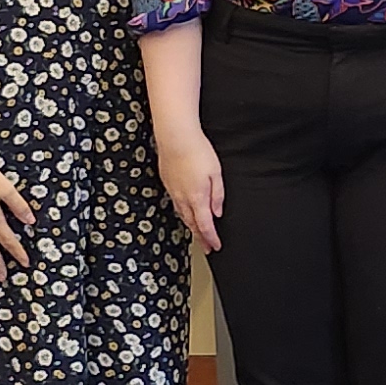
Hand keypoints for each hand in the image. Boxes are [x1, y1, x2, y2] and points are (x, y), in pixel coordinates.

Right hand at [152, 116, 225, 254]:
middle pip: (192, 224)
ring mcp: (173, 191)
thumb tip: (217, 212)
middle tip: (207, 247)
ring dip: (191, 227)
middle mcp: (183, 198)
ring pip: (183, 215)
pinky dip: (183, 213)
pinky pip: (176, 204)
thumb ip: (218, 195)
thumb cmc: (197, 151)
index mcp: (197, 197)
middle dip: (200, 238)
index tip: (216, 246)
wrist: (175, 137)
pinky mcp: (167, 183)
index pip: (205, 225)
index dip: (211, 238)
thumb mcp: (216, 173)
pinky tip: (185, 212)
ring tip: (197, 234)